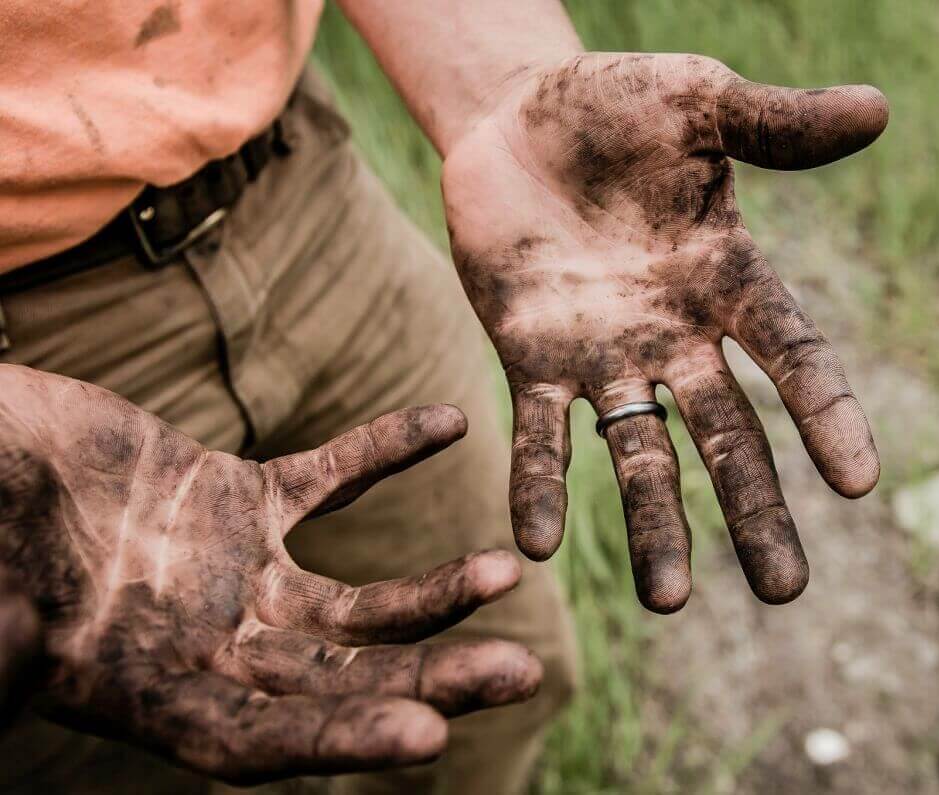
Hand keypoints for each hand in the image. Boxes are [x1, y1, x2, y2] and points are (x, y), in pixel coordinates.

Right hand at [0, 365, 540, 783]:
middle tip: (521, 674)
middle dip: (428, 680)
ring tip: (506, 572)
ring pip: (356, 601)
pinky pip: (330, 477)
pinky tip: (448, 422)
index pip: (259, 740)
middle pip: (339, 681)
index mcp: (148, 691)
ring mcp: (234, 574)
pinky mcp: (241, 499)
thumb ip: (4, 642)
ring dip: (432, 590)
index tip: (428, 738)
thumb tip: (13, 666)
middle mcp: (208, 646)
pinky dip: (385, 449)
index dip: (339, 741)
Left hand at [443, 53, 885, 611]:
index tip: (861, 482)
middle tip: (785, 593)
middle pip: (727, 434)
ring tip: (666, 603)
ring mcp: (604, 355)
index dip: (827, 413)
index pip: (793, 354)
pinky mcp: (530, 358)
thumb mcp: (699, 101)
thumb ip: (776, 123)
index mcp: (728, 279)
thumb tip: (878, 108)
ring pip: (637, 453)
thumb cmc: (617, 105)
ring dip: (653, 525)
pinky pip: (537, 433)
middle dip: (753, 510)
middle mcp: (676, 335)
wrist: (515, 118)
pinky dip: (539, 484)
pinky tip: (536, 544)